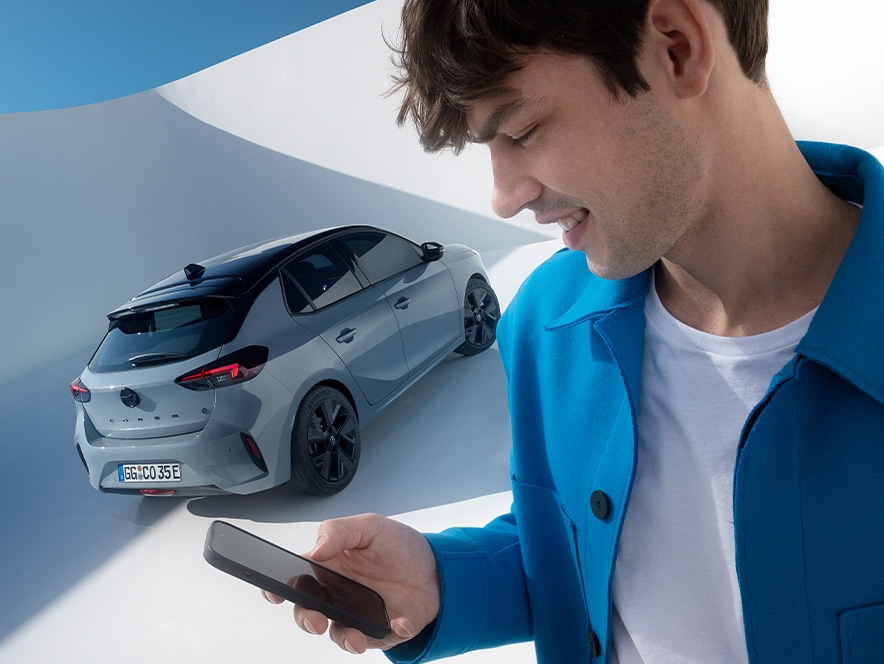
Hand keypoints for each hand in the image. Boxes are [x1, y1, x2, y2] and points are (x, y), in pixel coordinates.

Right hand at [263, 513, 439, 653]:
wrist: (437, 567)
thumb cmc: (400, 546)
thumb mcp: (370, 527)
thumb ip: (338, 532)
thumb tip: (316, 549)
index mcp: (330, 567)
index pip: (296, 578)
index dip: (279, 587)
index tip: (274, 593)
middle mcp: (339, 594)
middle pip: (309, 612)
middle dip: (307, 619)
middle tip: (316, 618)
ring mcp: (358, 615)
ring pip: (339, 634)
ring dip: (345, 639)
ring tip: (357, 637)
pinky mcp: (380, 632)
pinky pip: (377, 640)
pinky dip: (389, 634)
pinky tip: (400, 622)